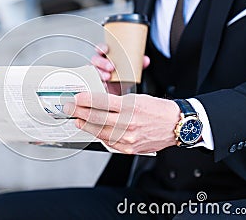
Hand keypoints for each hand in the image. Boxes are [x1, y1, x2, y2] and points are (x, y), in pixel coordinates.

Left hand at [64, 92, 180, 153]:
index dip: (85, 100)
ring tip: (78, 120)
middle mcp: (127, 123)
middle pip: (96, 117)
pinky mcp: (128, 148)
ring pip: (99, 131)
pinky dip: (99, 134)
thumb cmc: (157, 110)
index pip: (101, 102)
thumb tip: (96, 104)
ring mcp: (127, 137)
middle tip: (69, 108)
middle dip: (79, 112)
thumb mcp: (136, 98)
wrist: (175, 125)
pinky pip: (108, 141)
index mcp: (129, 107)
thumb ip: (116, 103)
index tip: (76, 98)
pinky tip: (93, 130)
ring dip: (85, 125)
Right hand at [91, 44, 150, 94]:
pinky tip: (103, 85)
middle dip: (102, 62)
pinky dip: (98, 83)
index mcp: (106, 57)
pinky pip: (93, 83)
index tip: (106, 50)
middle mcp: (99, 65)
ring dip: (100, 73)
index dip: (101, 48)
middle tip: (111, 67)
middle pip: (95, 60)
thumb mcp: (131, 70)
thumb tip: (145, 60)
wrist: (121, 94)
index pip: (100, 49)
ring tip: (108, 77)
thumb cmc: (123, 79)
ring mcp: (96, 75)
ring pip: (94, 71)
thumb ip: (138, 64)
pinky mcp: (96, 85)